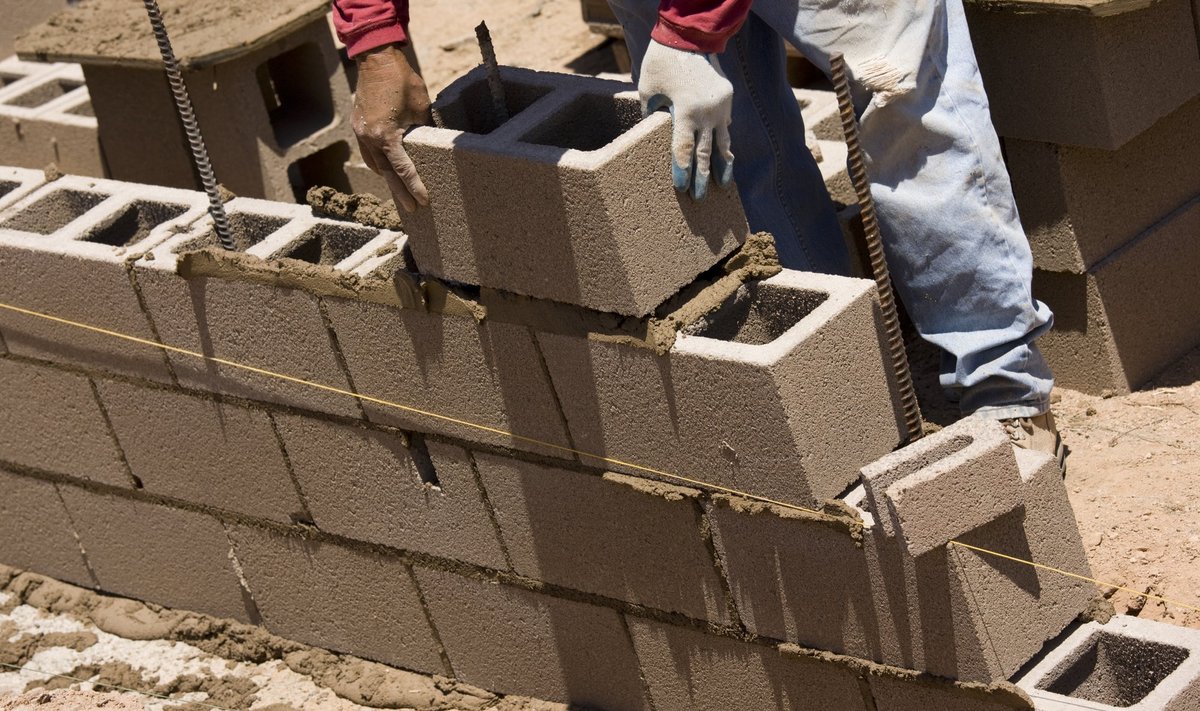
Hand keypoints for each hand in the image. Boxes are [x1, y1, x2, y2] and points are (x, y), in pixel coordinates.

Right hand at [352, 44, 431, 212]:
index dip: (415, 187)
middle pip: (387, 174)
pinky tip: (387, 167)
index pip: (403, 170)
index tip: (424, 200)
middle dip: (400, 192)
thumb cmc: (402, 79)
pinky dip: (378, 162)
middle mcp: (369, 138)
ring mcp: (361, 133)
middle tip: (412, 209)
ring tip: (401, 191)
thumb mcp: (421, 107)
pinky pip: (368, 152)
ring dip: (388, 178)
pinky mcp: (358, 126)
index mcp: (386, 136)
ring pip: (374, 164)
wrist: (376, 58)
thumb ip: (424, 131)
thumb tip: (431, 147)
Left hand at [637, 40, 734, 199]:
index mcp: (686, 112)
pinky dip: (723, 142)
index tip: (681, 189)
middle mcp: (708, 113)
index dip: (681, 172)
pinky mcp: (727, 99)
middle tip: (700, 199)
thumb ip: (652, 117)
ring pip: (722, 143)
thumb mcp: (648, 91)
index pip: (683, 151)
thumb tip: (654, 139)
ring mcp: (721, 107)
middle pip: (704, 154)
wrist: (690, 35)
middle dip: (701, 178)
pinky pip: (724, 126)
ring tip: (723, 186)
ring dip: (721, 166)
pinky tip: (724, 158)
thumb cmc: (661, 62)